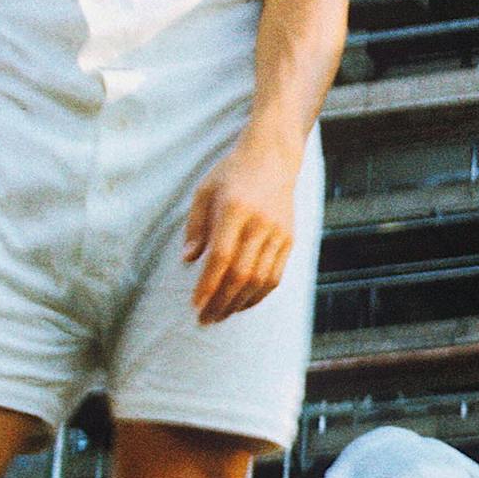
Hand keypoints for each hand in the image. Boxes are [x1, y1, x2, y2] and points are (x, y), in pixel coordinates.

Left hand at [183, 134, 300, 324]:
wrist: (273, 158)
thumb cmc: (232, 173)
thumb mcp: (203, 192)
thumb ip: (195, 227)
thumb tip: (189, 260)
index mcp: (235, 209)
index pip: (221, 257)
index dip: (208, 285)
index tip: (195, 304)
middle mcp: (260, 224)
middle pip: (242, 274)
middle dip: (222, 301)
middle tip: (206, 319)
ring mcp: (279, 233)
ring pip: (261, 280)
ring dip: (240, 302)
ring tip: (222, 315)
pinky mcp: (289, 240)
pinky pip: (275, 275)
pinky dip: (259, 294)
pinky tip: (243, 303)